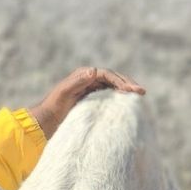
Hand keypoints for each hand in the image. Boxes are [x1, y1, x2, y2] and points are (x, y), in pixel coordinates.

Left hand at [26, 67, 144, 138]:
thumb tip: (94, 71)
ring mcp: (92, 88)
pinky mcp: (93, 98)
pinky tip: (128, 104)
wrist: (48, 118)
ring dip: (126, 90)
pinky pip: (110, 95)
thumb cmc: (54, 104)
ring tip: (139, 96)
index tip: (130, 91)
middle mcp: (90, 78)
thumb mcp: (65, 92)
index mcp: (84, 74)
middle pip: (114, 78)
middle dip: (128, 84)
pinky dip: (120, 98)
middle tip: (142, 92)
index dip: (120, 81)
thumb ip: (77, 81)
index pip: (107, 75)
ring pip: (114, 87)